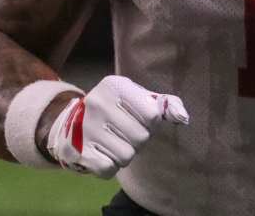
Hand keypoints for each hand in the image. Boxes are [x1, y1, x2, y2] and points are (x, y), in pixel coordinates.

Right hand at [46, 75, 188, 177]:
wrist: (71, 121)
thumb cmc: (116, 108)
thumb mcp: (138, 97)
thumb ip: (164, 104)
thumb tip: (183, 117)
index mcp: (115, 85)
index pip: (153, 115)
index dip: (151, 122)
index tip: (139, 118)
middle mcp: (98, 103)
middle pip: (141, 138)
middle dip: (139, 139)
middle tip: (126, 132)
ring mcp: (85, 127)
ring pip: (127, 156)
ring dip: (125, 154)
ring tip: (115, 142)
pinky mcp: (78, 150)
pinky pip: (109, 169)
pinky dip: (110, 166)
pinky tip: (103, 153)